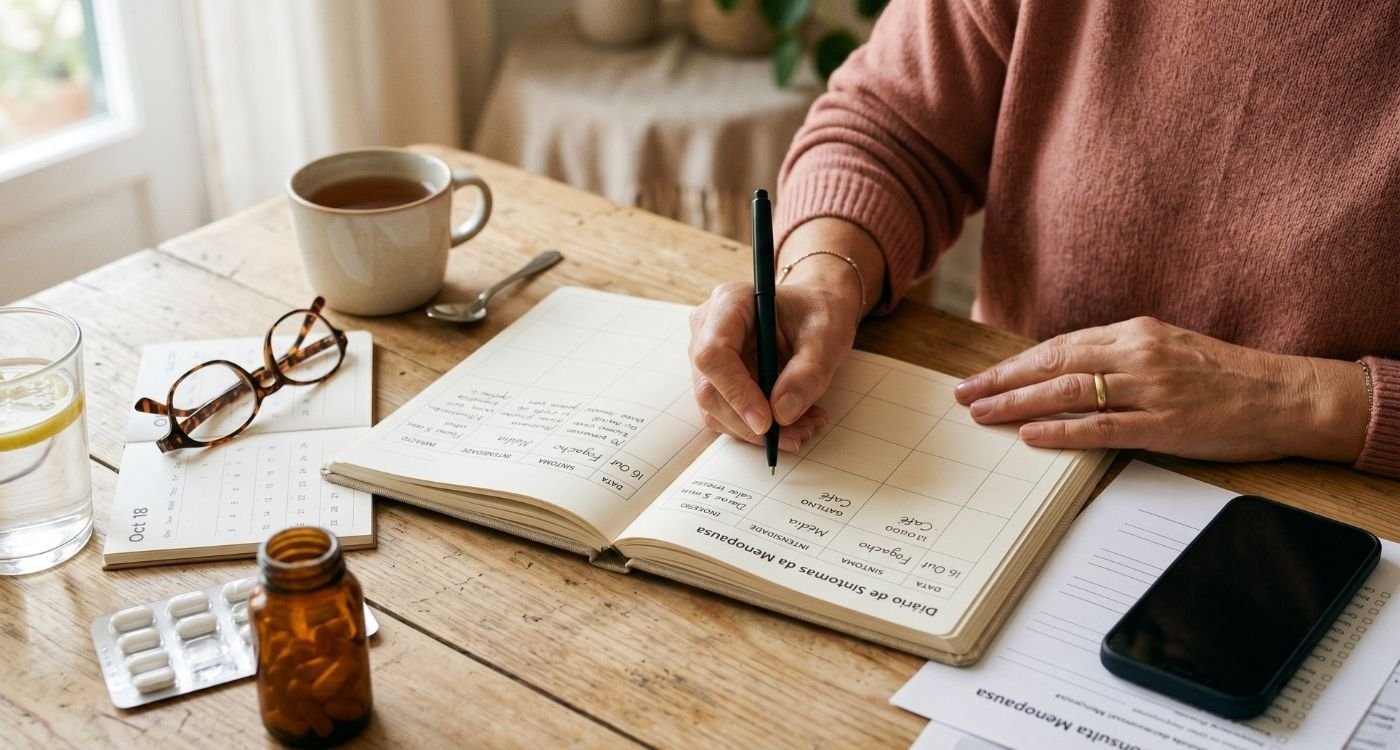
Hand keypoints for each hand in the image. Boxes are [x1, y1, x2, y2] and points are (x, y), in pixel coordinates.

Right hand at [688, 280, 855, 450]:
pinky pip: (727, 414)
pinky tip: (793, 424)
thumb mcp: (827, 336)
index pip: (713, 354)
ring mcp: (708, 357)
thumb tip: (782, 413)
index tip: (767, 422)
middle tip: (795, 435)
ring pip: (716, 409)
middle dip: (749, 422)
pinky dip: (759, 428)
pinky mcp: (717, 380)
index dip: (736, 392)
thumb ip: (808, 372)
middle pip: (709, 389)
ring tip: (804, 427)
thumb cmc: (819, 312)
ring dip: (757, 431)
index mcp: (730, 303)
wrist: (815, 313)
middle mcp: (708, 329)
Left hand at [953, 316, 1368, 462]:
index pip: (1060, 345)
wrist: (1286, 394)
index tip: (984, 376)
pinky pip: (1101, 426)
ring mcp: (1149, 388)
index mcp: (1135, 333)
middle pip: (1053, 363)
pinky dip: (1061, 430)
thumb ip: (1120, 356)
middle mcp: (1137, 354)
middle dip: (1003, 379)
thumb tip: (1069, 371)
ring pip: (1068, 392)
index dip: (1016, 363)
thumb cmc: (1226, 376)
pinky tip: (1029, 435)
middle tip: (964, 394)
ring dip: (1019, 403)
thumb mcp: (1168, 349)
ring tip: (982, 414)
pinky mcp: (1163, 423)